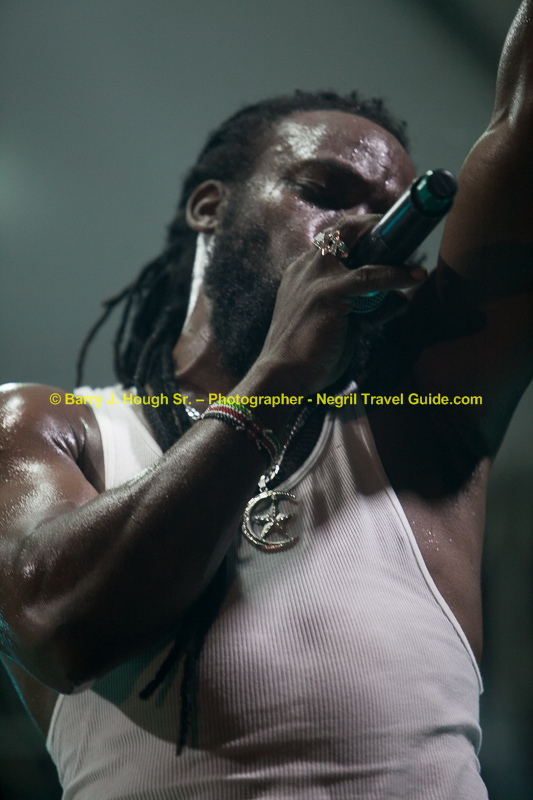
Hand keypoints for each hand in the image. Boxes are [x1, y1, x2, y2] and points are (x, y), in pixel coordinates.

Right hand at [255, 215, 426, 395]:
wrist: (283, 376)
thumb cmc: (309, 356)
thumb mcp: (342, 326)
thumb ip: (369, 310)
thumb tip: (400, 299)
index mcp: (302, 272)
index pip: (332, 240)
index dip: (360, 233)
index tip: (385, 236)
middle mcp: (306, 268)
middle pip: (343, 229)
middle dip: (374, 224)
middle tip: (402, 231)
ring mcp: (316, 278)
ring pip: (356, 241)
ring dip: (387, 240)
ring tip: (415, 246)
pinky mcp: (329, 294)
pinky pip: (370, 277)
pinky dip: (396, 274)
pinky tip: (416, 275)